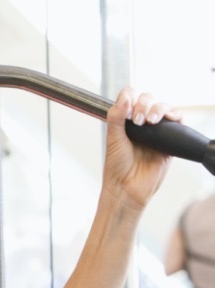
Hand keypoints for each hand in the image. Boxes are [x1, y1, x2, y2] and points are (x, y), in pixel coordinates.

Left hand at [103, 88, 178, 209]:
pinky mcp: (169, 140)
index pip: (129, 99)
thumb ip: (116, 118)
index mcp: (124, 123)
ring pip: (162, 107)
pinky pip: (177, 121)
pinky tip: (168, 119)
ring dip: (158, 108)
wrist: (128, 188)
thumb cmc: (117, 168)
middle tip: (138, 120)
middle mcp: (140, 125)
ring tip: (150, 122)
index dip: (130, 97)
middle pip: (147, 99)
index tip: (128, 107)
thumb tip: (124, 97)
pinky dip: (175, 115)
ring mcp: (155, 132)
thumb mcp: (113, 140)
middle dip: (144, 104)